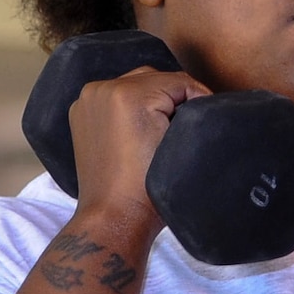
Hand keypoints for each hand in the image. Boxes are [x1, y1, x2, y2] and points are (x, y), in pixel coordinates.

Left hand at [67, 67, 209, 231]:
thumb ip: (192, 110)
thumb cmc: (149, 190)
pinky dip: (130, 105)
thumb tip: (200, 99)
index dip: (200, 97)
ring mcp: (87, 101)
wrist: (116, 216)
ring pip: (134, 84)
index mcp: (128, 95)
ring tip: (166, 124)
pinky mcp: (82, 113)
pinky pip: (114, 97)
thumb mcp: (180, 144)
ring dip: (152, 98)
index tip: (211, 115)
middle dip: (175, 95)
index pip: (179, 81)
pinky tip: (141, 127)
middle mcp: (102, 90)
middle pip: (154, 78)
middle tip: (191, 121)